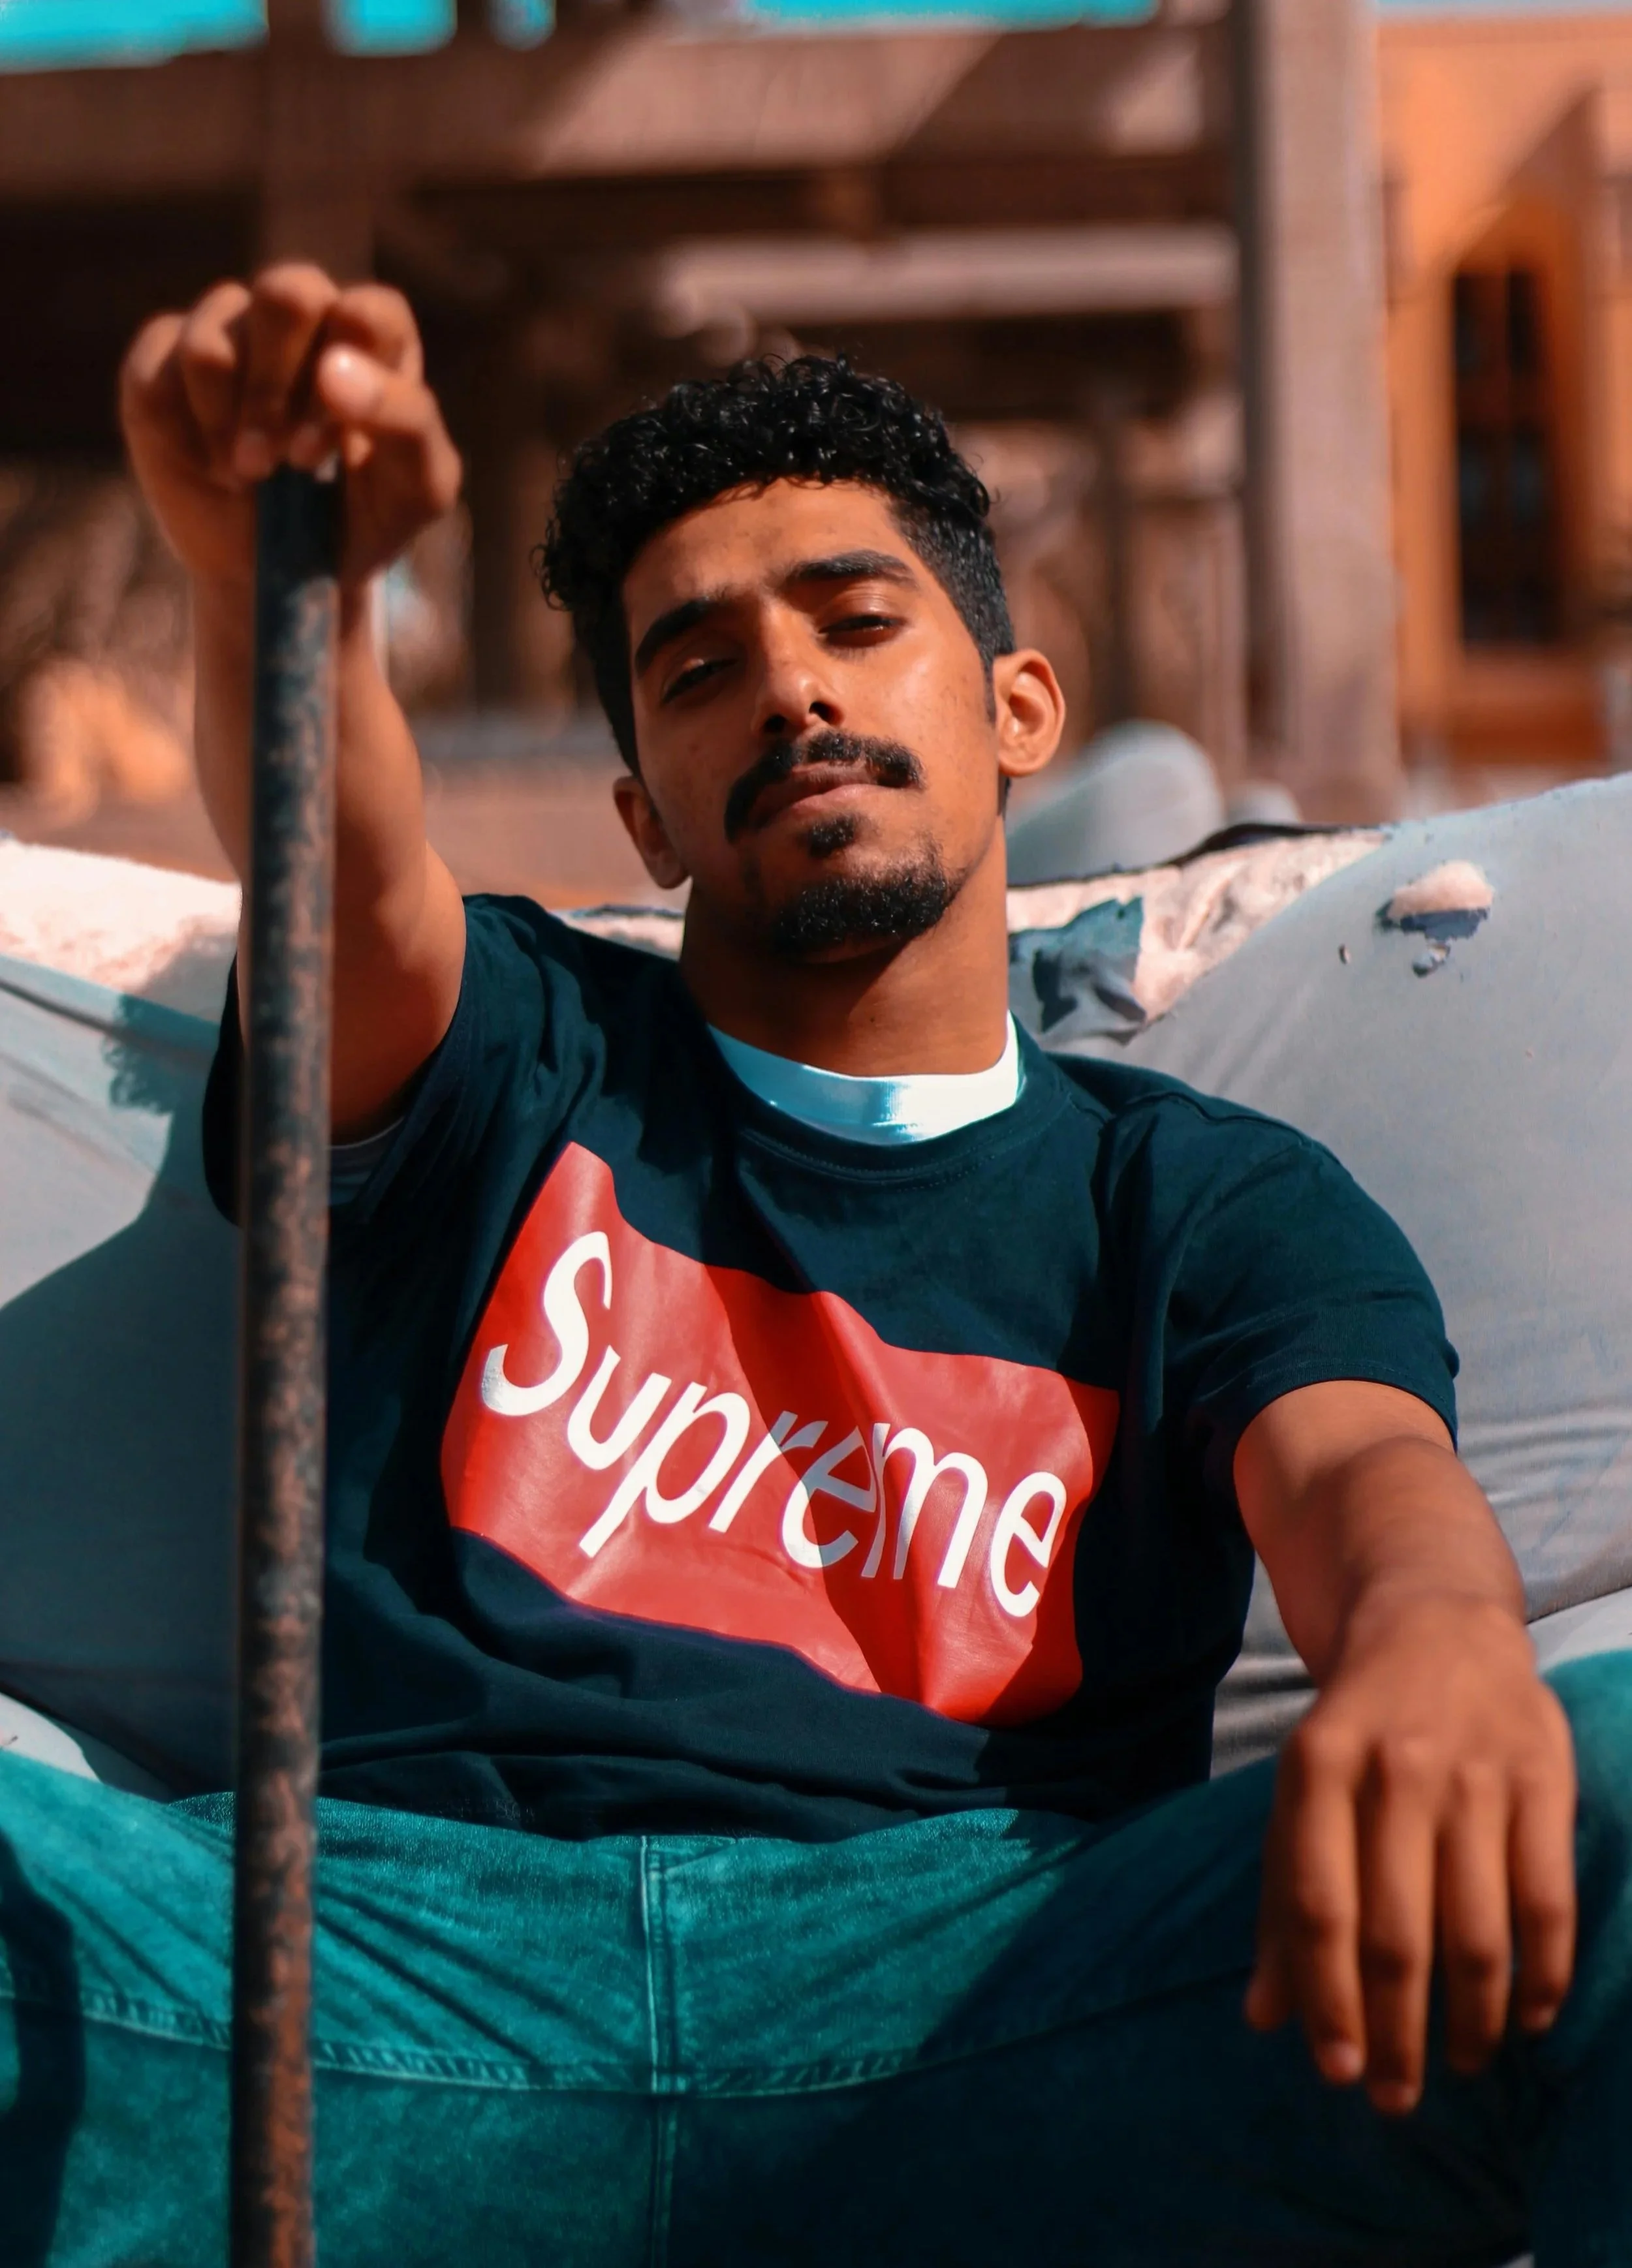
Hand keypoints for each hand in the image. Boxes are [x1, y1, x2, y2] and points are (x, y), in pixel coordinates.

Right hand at [119, 263, 461, 595]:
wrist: (284, 573)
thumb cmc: (363, 521)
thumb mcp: (417, 491)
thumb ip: (408, 424)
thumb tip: (333, 368)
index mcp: (373, 337)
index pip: (367, 312)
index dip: (345, 379)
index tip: (329, 451)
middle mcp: (301, 315)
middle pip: (286, 293)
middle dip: (277, 392)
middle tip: (283, 462)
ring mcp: (227, 326)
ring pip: (211, 341)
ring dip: (229, 425)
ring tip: (249, 473)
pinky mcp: (162, 354)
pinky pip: (157, 370)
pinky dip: (185, 434)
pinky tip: (210, 464)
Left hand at [1245, 1590, 1576, 2113]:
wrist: (1435, 1622)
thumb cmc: (1356, 1729)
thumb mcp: (1300, 1794)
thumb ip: (1280, 1901)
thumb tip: (1262, 2018)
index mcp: (1316, 1768)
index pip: (1316, 1906)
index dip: (1325, 1999)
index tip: (1335, 2071)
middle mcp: (1393, 1770)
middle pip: (1395, 1934)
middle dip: (1395, 2032)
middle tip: (1396, 2097)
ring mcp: (1473, 1774)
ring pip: (1476, 1932)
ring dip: (1470, 2019)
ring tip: (1461, 2061)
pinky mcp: (1543, 1778)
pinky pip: (1547, 1901)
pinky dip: (1540, 1974)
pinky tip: (1528, 2017)